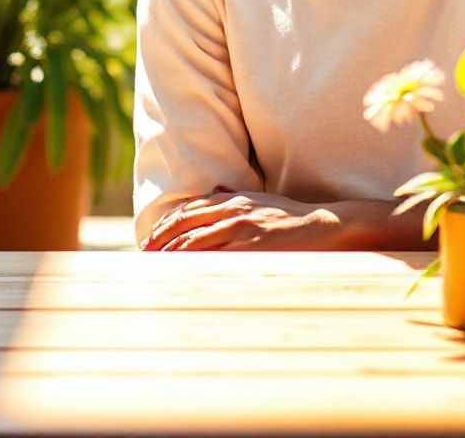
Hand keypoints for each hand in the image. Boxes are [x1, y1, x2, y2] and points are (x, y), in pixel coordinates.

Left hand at [143, 187, 342, 251]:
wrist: (320, 225)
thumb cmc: (290, 215)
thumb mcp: (261, 198)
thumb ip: (236, 196)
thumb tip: (217, 191)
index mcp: (234, 199)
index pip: (190, 208)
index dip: (167, 223)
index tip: (153, 237)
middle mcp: (233, 210)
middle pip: (186, 223)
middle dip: (161, 238)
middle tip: (145, 253)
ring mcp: (241, 228)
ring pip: (195, 241)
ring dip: (171, 254)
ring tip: (156, 266)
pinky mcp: (250, 247)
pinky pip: (215, 258)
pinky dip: (195, 265)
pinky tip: (183, 274)